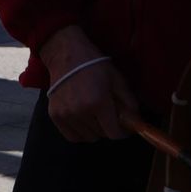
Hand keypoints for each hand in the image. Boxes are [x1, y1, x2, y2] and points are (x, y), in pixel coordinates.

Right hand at [40, 25, 138, 141]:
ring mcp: (66, 115)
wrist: (65, 54)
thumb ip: (129, 102)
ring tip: (94, 114)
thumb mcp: (117, 79)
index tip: (123, 126)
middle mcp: (81, 112)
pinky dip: (80, 132)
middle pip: (101, 136)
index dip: (122, 132)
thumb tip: (136, 122)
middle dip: (108, 127)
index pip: (114, 134)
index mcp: (98, 102)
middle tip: (108, 114)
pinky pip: (72, 136)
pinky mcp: (55, 116)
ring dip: (94, 130)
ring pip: (87, 137)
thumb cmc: (94, 65)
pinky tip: (82, 119)